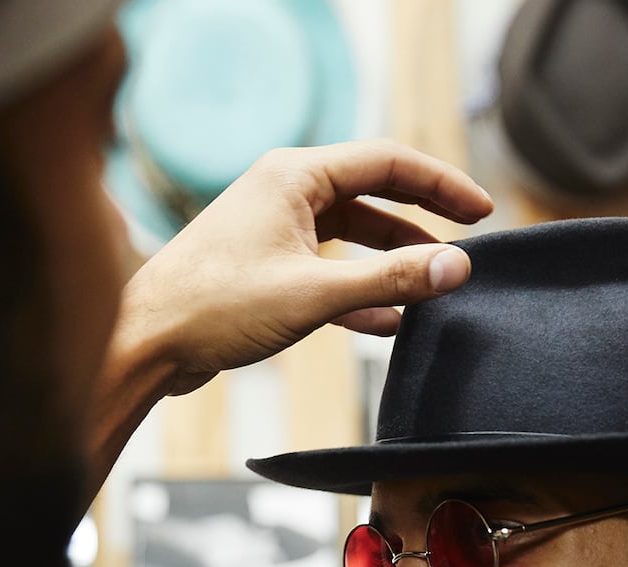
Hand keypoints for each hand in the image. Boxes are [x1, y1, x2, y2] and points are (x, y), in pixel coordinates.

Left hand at [112, 140, 493, 397]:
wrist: (146, 343)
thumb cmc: (213, 308)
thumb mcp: (314, 294)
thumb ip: (391, 279)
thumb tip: (456, 268)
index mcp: (294, 176)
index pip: (387, 162)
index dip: (441, 184)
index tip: (481, 211)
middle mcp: (284, 192)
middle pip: (373, 194)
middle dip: (423, 221)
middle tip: (470, 239)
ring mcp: (274, 230)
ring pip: (351, 237)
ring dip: (392, 262)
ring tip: (433, 287)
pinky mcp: (266, 269)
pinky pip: (328, 271)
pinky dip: (359, 293)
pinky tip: (387, 323)